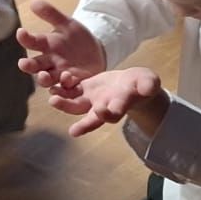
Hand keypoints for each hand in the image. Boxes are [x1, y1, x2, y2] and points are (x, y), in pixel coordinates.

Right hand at [16, 0, 107, 95]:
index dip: (25, 38)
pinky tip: (67, 83)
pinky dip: (64, 89)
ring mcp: (60, 74)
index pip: (32, 42)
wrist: (96, 52)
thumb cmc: (76, 38)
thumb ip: (51, 14)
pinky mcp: (73, 84)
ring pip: (47, 80)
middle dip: (28, 65)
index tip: (21, 32)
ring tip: (44, 75)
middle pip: (35, 65)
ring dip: (44, 79)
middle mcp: (49, 62)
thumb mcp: (67, 23)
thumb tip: (33, 1)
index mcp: (46, 45)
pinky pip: (66, 89)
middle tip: (23, 63)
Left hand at [53, 67, 167, 137]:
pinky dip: (62, 87)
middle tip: (65, 114)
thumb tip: (150, 88)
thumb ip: (148, 85)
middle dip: (77, 116)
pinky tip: (51, 83)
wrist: (133, 83)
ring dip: (63, 102)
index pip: (113, 114)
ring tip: (53, 99)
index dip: (107, 114)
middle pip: (89, 116)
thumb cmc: (143, 85)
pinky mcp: (84, 88)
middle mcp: (103, 107)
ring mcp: (91, 99)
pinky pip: (71, 89)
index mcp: (119, 107)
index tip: (102, 112)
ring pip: (75, 104)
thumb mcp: (148, 83)